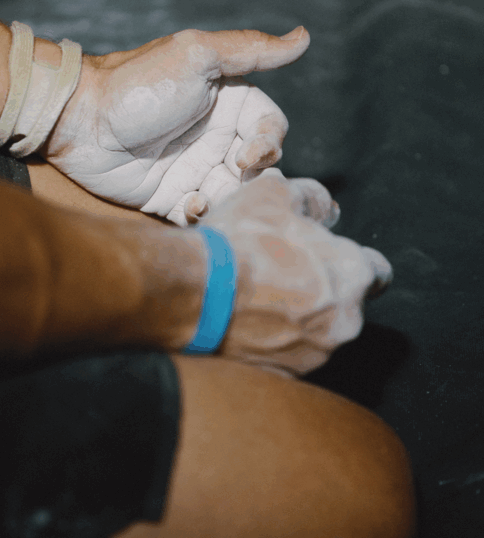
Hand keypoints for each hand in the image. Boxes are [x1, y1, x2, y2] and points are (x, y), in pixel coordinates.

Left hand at [42, 27, 309, 225]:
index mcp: (227, 104)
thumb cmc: (138, 85)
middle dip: (253, 179)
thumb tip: (303, 37)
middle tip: (233, 180)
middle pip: (258, 168)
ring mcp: (192, 170)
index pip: (270, 128)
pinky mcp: (170, 198)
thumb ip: (250, 50)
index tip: (249, 155)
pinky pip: (200, 215)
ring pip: (232, 196)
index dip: (269, 143)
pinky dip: (201, 216)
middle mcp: (214, 138)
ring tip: (206, 198)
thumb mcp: (197, 56)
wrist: (81, 122)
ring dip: (229, 201)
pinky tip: (188, 207)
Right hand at [203, 169, 391, 376]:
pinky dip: (273, 343)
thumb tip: (321, 206)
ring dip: (297, 320)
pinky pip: (287, 356)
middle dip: (322, 292)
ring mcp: (314, 355)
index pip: (377, 272)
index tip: (326, 259)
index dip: (350, 262)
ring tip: (258, 300)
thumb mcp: (274, 195)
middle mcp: (345, 322)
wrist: (195, 291)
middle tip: (283, 276)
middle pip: (344, 305)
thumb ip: (310, 198)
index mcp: (353, 275)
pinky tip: (246, 323)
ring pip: (317, 334)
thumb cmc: (240, 241)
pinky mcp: (284, 376)